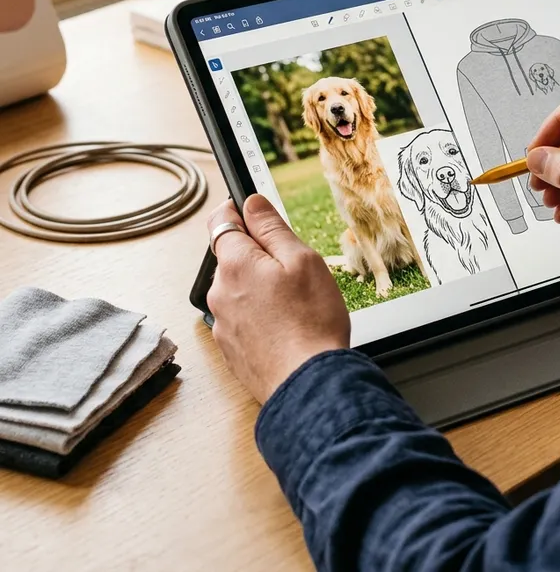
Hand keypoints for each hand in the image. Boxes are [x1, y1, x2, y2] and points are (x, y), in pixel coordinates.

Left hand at [206, 195, 349, 403]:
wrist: (308, 383)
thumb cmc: (311, 321)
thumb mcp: (301, 259)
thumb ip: (271, 227)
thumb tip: (251, 203)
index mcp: (235, 264)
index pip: (220, 222)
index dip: (236, 210)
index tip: (250, 209)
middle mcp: (219, 292)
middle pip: (233, 258)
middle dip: (258, 256)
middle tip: (293, 268)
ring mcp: (222, 323)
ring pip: (239, 289)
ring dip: (260, 287)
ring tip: (295, 304)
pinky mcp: (230, 348)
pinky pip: (243, 318)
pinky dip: (261, 315)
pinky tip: (286, 325)